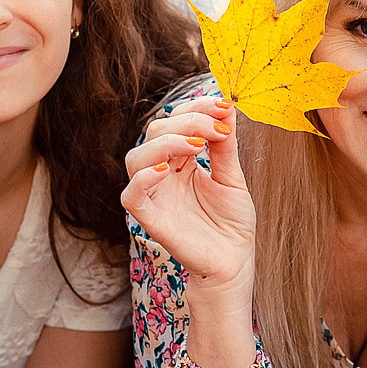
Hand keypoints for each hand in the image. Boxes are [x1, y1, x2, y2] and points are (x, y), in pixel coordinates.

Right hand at [120, 96, 255, 293]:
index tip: (224, 106)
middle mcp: (162, 173)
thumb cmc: (231, 223)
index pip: (176, 120)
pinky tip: (166, 170)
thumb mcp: (232, 177)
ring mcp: (154, 195)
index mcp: (180, 161)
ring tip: (197, 145)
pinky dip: (143, 178)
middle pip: (156, 132)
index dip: (197, 108)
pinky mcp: (149, 218)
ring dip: (166, 142)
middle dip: (187, 121)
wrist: (234, 262)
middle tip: (217, 128)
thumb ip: (225, 145)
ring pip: (136, 157)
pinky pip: (132, 194)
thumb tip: (227, 107)